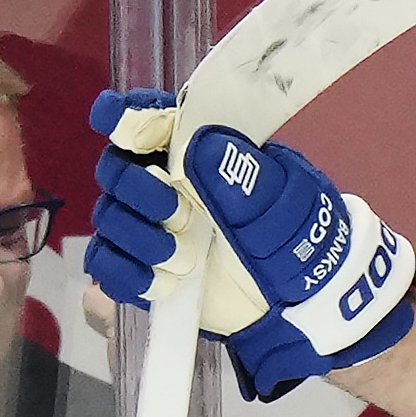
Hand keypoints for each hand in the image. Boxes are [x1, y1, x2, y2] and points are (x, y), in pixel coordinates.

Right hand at [84, 87, 415, 401]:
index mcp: (196, 151)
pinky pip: (109, 267)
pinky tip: (163, 283)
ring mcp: (151, 227)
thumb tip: (202, 145)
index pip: (148, 119)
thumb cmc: (296, 236)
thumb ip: (244, 174)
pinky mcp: (145, 269)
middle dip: (137, 189)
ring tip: (185, 258)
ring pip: (110, 219)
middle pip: (116, 171)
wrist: (306, 300)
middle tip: (177, 210)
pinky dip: (128, 274)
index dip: (125, 115)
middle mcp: (165, 183)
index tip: (116, 121)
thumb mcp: (283, 202)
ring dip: (139, 236)